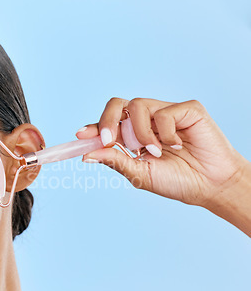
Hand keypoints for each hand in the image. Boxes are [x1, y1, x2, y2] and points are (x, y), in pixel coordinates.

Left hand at [76, 97, 249, 210]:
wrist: (210, 186)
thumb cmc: (177, 181)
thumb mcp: (140, 174)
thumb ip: (115, 161)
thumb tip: (87, 155)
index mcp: (132, 136)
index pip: (108, 124)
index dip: (93, 127)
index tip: (81, 136)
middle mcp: (146, 121)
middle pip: (117, 104)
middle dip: (108, 120)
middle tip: (108, 140)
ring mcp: (166, 112)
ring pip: (138, 106)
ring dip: (141, 132)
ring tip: (155, 151)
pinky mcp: (187, 109)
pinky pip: (165, 112)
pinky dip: (166, 132)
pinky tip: (178, 145)